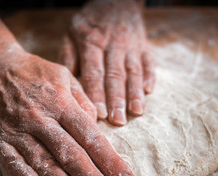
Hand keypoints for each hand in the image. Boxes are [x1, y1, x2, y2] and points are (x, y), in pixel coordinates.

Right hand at [0, 44, 135, 175]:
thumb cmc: (37, 74)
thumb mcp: (66, 77)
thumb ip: (84, 102)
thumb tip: (98, 126)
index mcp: (61, 102)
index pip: (91, 137)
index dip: (110, 162)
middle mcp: (41, 117)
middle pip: (71, 155)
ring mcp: (17, 130)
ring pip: (44, 163)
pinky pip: (12, 163)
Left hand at [59, 0, 155, 125]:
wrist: (115, 0)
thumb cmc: (88, 22)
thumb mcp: (70, 33)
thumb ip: (67, 58)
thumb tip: (67, 86)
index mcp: (92, 41)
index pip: (94, 71)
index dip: (97, 93)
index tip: (98, 114)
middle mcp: (113, 43)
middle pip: (115, 75)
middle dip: (117, 99)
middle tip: (118, 121)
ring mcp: (131, 44)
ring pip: (134, 71)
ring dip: (135, 93)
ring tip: (136, 112)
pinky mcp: (144, 45)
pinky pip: (149, 61)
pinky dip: (150, 76)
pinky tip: (149, 92)